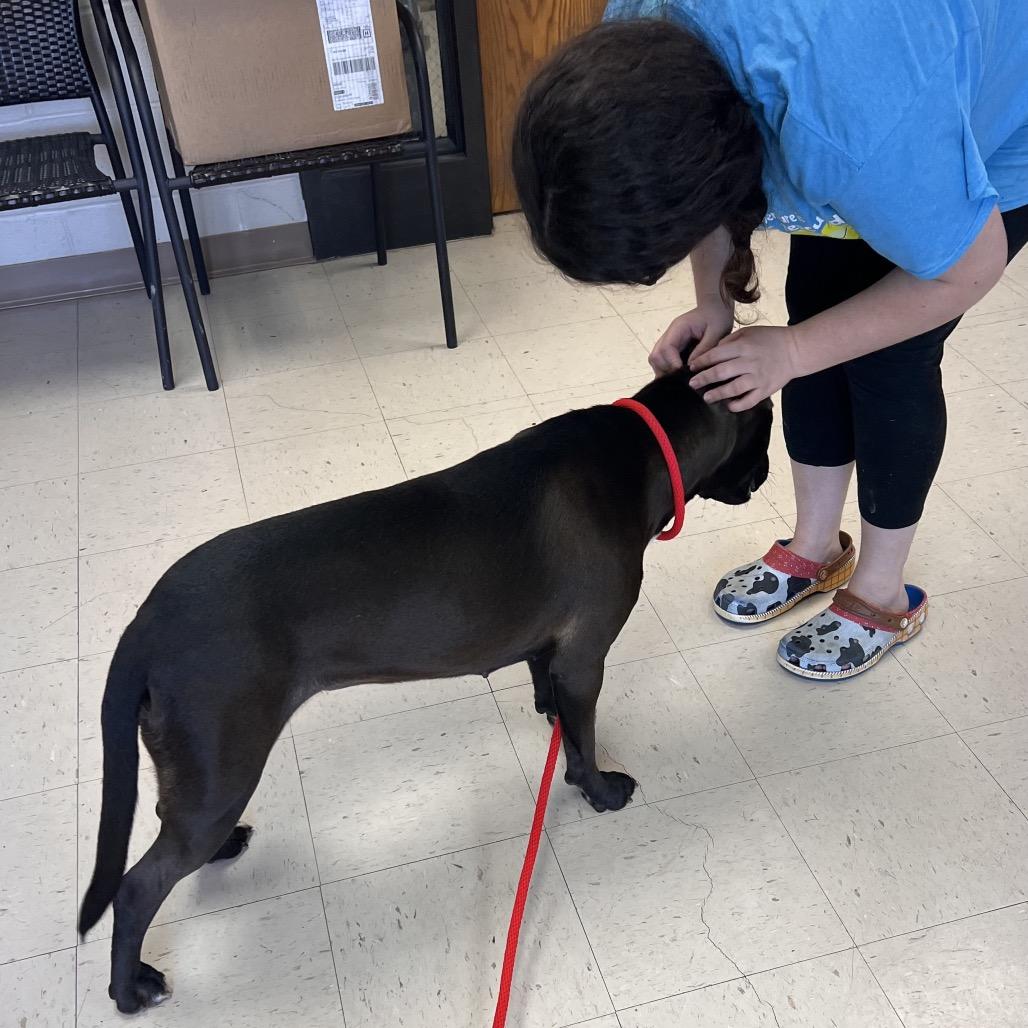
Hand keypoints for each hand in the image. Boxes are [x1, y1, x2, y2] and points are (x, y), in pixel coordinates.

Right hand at [648, 302, 735, 375]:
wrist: (716, 307)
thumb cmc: (717, 316)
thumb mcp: (716, 332)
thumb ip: (704, 349)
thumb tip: (691, 367)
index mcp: (678, 328)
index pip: (666, 348)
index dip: (672, 363)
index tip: (683, 372)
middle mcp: (669, 334)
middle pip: (656, 356)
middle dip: (665, 370)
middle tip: (680, 379)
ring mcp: (669, 340)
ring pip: (656, 359)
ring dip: (664, 371)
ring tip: (679, 380)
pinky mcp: (673, 346)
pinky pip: (663, 360)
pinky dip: (667, 369)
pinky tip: (679, 376)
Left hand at [688, 324, 802, 410]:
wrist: (796, 350)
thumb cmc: (769, 339)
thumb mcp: (748, 332)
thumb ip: (729, 340)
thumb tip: (711, 352)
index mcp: (743, 347)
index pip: (716, 355)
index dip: (701, 362)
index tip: (691, 368)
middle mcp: (749, 362)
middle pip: (721, 372)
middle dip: (704, 379)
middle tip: (692, 384)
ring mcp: (758, 377)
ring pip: (734, 388)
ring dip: (718, 394)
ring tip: (707, 398)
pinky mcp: (765, 389)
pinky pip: (749, 400)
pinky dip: (738, 405)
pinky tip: (729, 406)